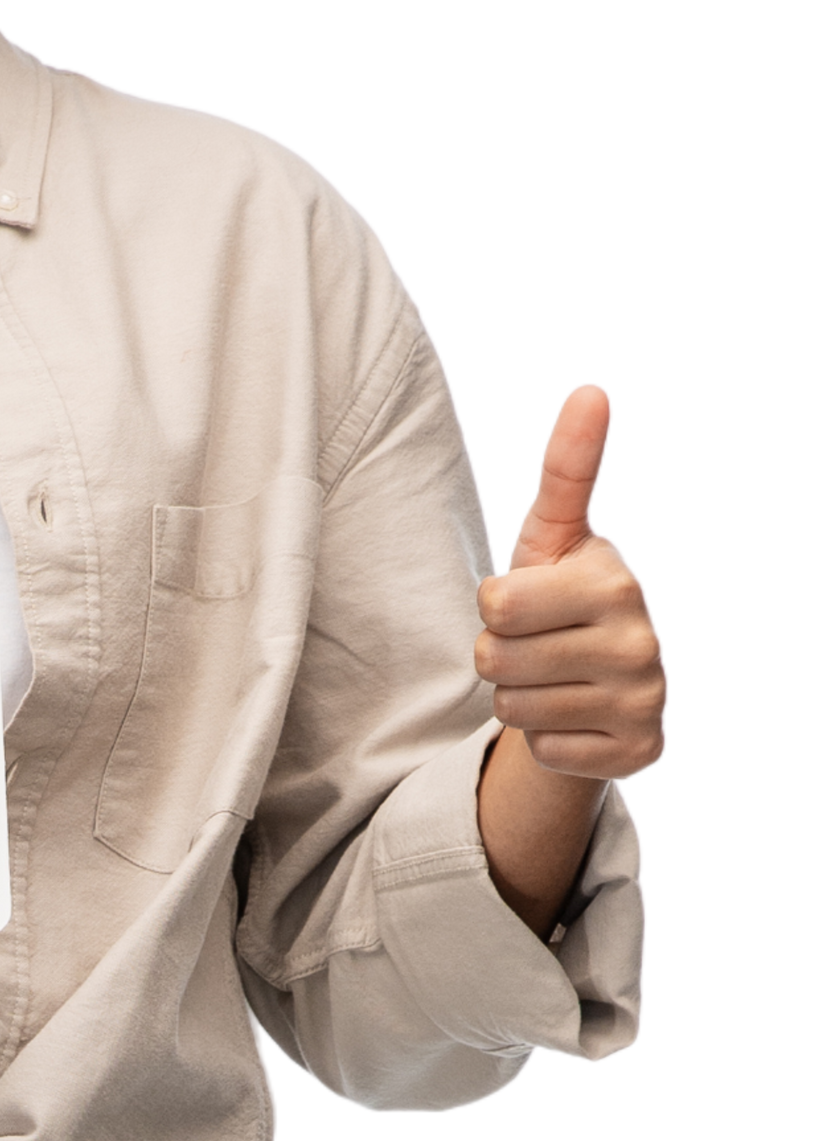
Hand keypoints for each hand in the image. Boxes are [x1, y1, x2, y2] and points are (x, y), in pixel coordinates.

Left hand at [473, 382, 668, 784]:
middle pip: (494, 659)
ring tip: (555, 677)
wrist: (603, 680)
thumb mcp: (554, 532)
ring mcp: (646, 701)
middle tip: (537, 643)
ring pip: (513, 709)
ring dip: (519, 696)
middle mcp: (641, 641)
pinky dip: (548, 739)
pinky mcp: (640, 753)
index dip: (496, 604)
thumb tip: (592, 387)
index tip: (530, 597)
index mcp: (616, 579)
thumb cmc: (561, 591)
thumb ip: (568, 465)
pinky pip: (544, 751)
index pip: (497, 605)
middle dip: (498, 654)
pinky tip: (577, 716)